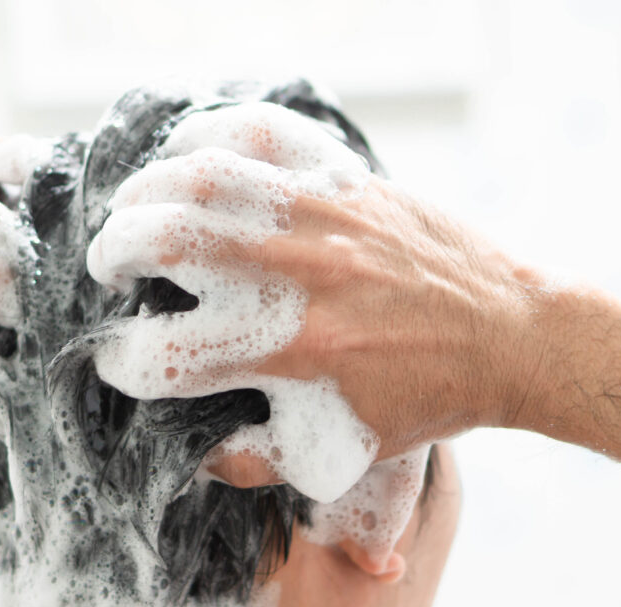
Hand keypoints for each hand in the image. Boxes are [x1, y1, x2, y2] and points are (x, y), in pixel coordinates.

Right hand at [84, 106, 548, 488]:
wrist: (509, 338)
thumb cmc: (426, 400)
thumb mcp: (344, 453)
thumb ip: (260, 461)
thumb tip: (197, 451)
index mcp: (297, 353)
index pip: (171, 354)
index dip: (125, 363)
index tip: (121, 360)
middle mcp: (303, 277)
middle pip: (170, 241)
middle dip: (117, 254)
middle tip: (110, 269)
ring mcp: (326, 218)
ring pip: (205, 177)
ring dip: (147, 192)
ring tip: (132, 212)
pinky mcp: (349, 181)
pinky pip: (266, 134)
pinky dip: (212, 132)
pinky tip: (187, 155)